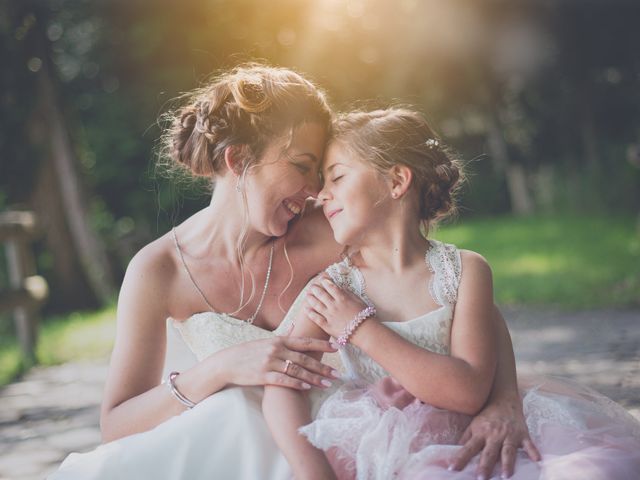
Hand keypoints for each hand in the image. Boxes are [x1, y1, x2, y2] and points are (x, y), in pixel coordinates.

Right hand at [222, 336, 337, 390]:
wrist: (227, 363)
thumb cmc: (248, 352)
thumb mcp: (265, 341)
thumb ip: (282, 335)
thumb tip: (294, 325)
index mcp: (279, 340)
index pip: (305, 342)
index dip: (322, 345)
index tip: (337, 347)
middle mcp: (276, 350)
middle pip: (305, 358)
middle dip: (323, 366)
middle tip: (337, 373)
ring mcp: (269, 363)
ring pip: (297, 371)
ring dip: (314, 378)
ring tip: (328, 384)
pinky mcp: (263, 376)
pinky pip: (283, 380)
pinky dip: (297, 384)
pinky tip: (308, 388)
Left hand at [304, 274, 369, 338]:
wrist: (365, 332)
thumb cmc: (364, 316)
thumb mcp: (358, 301)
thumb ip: (349, 294)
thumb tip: (341, 288)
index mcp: (342, 299)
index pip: (331, 287)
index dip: (325, 282)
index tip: (322, 279)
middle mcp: (334, 306)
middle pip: (322, 295)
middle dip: (316, 289)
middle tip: (312, 286)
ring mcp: (330, 316)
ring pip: (317, 305)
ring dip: (311, 299)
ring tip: (307, 295)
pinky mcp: (328, 326)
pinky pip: (317, 319)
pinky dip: (311, 313)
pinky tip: (306, 309)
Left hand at [449, 396, 540, 478]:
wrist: (504, 399)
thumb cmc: (487, 416)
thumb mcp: (474, 424)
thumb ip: (466, 438)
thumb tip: (454, 452)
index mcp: (480, 433)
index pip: (468, 448)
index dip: (461, 458)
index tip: (453, 468)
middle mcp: (494, 435)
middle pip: (489, 452)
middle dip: (485, 465)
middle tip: (481, 478)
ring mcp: (509, 435)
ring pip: (508, 450)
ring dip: (507, 463)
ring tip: (506, 475)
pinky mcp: (522, 434)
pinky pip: (528, 444)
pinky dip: (533, 451)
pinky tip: (537, 459)